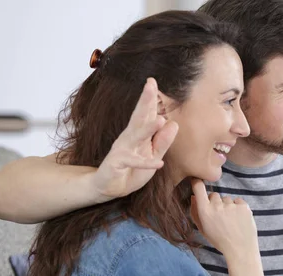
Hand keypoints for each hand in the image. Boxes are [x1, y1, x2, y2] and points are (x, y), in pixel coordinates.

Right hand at [91, 78, 177, 200]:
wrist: (109, 187)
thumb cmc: (132, 170)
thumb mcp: (152, 156)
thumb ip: (162, 142)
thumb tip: (173, 123)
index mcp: (137, 134)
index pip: (145, 114)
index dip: (149, 99)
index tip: (152, 81)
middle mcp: (129, 138)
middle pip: (138, 117)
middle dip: (145, 101)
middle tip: (150, 84)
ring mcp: (122, 150)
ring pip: (136, 137)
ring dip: (148, 129)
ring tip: (161, 119)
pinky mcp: (117, 164)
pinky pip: (134, 163)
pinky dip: (146, 163)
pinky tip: (158, 163)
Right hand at [190, 179, 258, 259]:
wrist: (240, 249)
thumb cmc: (220, 240)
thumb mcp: (203, 229)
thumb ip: (195, 212)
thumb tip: (193, 197)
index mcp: (205, 211)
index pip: (198, 188)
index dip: (197, 182)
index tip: (198, 181)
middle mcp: (217, 206)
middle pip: (214, 195)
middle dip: (216, 203)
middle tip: (220, 216)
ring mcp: (231, 205)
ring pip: (227, 199)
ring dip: (228, 206)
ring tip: (231, 221)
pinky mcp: (243, 206)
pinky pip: (238, 201)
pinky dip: (238, 208)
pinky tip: (238, 219)